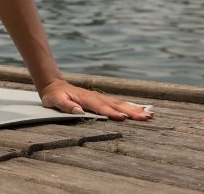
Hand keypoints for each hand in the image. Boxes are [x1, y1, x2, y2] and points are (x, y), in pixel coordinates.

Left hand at [39, 79, 153, 120]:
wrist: (54, 85)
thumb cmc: (54, 96)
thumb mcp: (54, 101)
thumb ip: (66, 106)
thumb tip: (79, 110)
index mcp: (85, 99)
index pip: (101, 107)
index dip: (112, 113)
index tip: (124, 118)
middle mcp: (95, 97)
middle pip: (115, 105)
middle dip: (131, 111)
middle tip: (147, 117)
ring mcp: (99, 97)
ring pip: (119, 103)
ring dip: (134, 109)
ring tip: (149, 114)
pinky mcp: (101, 100)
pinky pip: (118, 103)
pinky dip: (130, 106)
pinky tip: (141, 109)